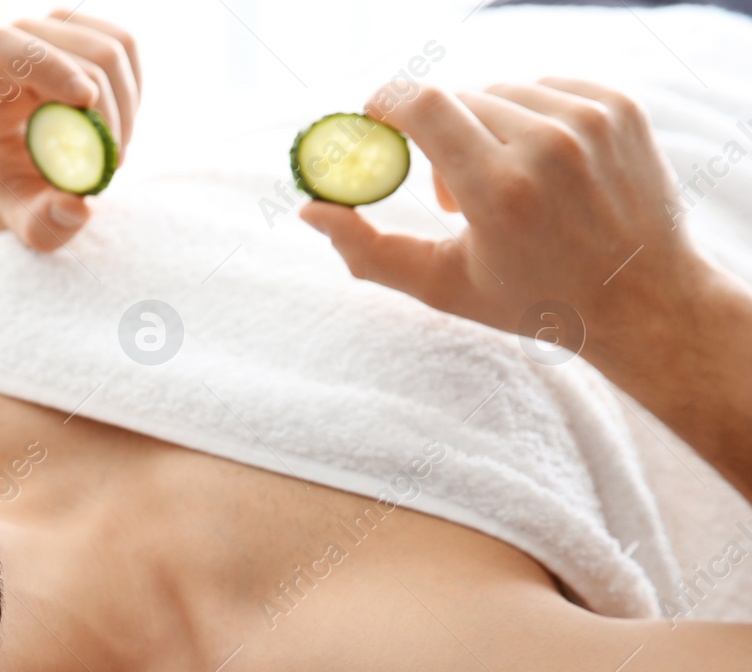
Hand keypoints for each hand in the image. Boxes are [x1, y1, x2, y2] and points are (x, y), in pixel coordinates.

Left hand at [0, 11, 140, 251]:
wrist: (19, 162)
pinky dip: (134, 90)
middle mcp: (12, 43)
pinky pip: (125, 46)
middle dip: (109, 112)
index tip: (86, 102)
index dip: (49, 65)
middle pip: (77, 51)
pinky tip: (120, 124)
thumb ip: (46, 223)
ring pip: (111, 47)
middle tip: (113, 163)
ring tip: (114, 149)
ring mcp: (49, 29)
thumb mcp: (26, 220)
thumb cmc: (17, 190)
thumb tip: (78, 206)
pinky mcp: (82, 29)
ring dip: (127, 105)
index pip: (4, 48)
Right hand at [300, 78, 711, 379]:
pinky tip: (541, 167)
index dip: (387, 102)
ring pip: (500, 92)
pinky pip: (545, 88)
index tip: (374, 118)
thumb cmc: (534, 299)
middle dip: (439, 137)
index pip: (424, 105)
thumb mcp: (442, 286)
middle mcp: (548, 145)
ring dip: (484, 128)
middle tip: (452, 193)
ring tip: (502, 184)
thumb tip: (310, 209)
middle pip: (457, 100)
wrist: (645, 299)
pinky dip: (529, 119)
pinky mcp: (619, 106)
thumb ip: (367, 249)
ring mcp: (590, 120)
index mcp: (501, 191)